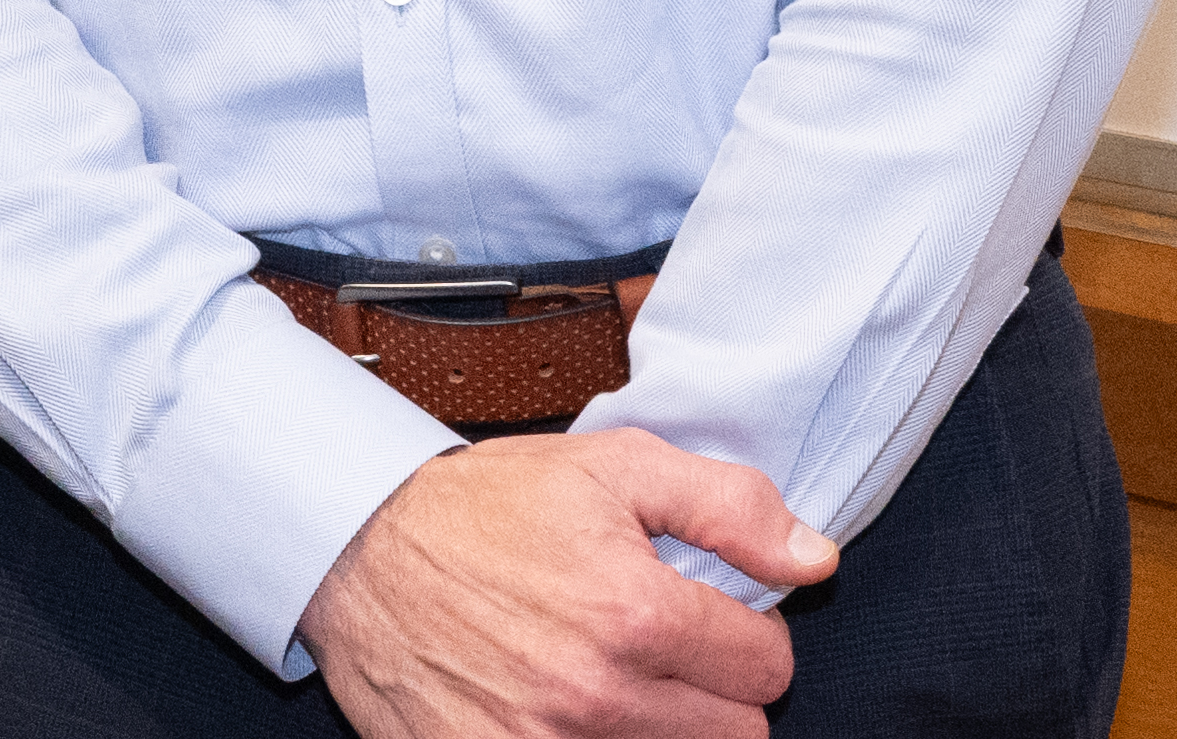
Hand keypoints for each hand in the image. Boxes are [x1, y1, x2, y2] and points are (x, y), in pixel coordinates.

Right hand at [298, 431, 833, 738]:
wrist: (359, 551)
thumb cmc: (486, 506)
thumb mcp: (614, 466)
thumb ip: (729, 506)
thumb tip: (816, 557)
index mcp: (635, 612)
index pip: (769, 668)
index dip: (745, 634)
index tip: (706, 615)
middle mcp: (597, 694)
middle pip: (736, 736)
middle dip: (712, 691)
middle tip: (659, 649)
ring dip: (658, 728)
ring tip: (610, 677)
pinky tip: (567, 711)